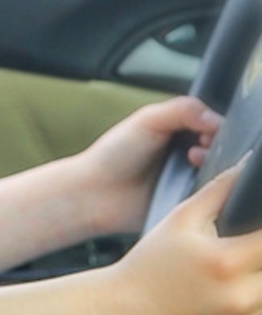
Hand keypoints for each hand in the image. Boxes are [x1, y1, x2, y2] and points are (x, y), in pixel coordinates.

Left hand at [74, 95, 220, 237]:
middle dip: (216, 146)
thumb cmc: (113, 155)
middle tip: (198, 148)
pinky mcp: (187, 204)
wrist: (95, 194)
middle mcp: (185, 154)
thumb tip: (215, 117)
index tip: (206, 131)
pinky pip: (209, 198)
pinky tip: (194, 185)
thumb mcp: (148, 120)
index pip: (212, 124)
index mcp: (178, 130)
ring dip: (213, 167)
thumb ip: (183, 110)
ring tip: (192, 162)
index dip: (215, 126)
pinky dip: (208, 190)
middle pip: (219, 148)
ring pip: (218, 173)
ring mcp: (187, 180)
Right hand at [99, 161, 261, 314]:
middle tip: (241, 251)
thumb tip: (248, 167)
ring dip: (259, 282)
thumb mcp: (181, 219)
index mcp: (228, 262)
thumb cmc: (148, 264)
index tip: (256, 229)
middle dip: (259, 257)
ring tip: (230, 273)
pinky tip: (226, 297)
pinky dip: (252, 308)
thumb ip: (221, 190)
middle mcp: (240, 299)